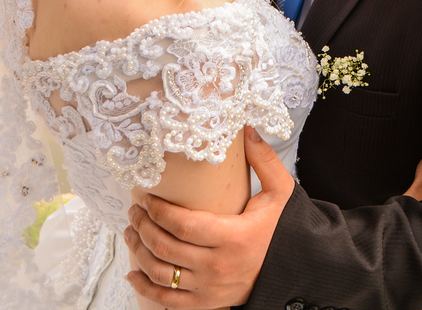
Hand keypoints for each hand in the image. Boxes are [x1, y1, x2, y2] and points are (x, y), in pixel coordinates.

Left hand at [124, 128, 293, 307]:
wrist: (290, 268)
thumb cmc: (281, 228)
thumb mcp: (281, 192)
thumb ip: (265, 160)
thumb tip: (246, 129)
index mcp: (234, 238)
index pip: (184, 225)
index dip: (159, 212)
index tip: (147, 198)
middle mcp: (219, 266)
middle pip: (166, 248)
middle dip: (143, 227)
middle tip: (134, 211)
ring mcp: (210, 288)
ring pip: (161, 273)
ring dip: (138, 252)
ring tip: (131, 233)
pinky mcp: (206, 303)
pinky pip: (167, 300)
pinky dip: (144, 287)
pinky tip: (133, 271)